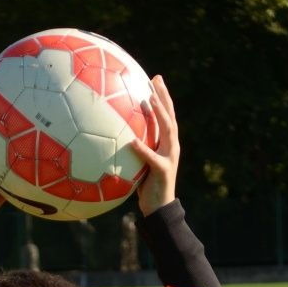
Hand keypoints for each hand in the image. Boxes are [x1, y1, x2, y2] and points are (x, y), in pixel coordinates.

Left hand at [130, 75, 179, 216]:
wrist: (159, 208)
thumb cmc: (147, 186)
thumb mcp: (140, 162)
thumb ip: (135, 147)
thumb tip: (116, 135)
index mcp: (167, 143)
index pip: (167, 115)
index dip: (163, 96)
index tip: (155, 78)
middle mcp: (172, 147)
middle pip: (171, 116)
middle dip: (164, 96)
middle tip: (156, 79)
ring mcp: (170, 158)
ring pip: (168, 131)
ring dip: (160, 114)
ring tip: (150, 99)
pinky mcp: (164, 171)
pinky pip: (152, 158)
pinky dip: (143, 149)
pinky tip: (132, 141)